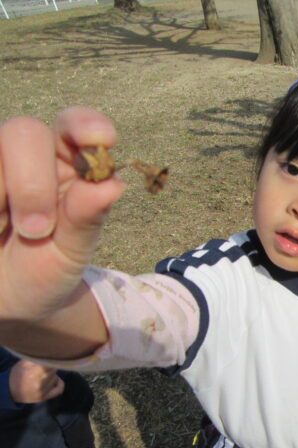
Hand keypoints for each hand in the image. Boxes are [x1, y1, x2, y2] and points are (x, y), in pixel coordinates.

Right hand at [0, 107, 122, 326]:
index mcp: (69, 165)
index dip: (86, 124)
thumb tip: (111, 185)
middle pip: (25, 132)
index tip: (100, 141)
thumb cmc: (43, 271)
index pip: (78, 126)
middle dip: (32, 182)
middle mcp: (28, 155)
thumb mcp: (70, 254)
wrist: (3, 298)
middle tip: (36, 230)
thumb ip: (86, 220)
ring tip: (2, 233)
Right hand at [9, 359, 64, 402]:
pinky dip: (58, 383)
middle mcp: (39, 383)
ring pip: (56, 377)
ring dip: (52, 374)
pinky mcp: (44, 398)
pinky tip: (53, 380)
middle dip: (50, 365)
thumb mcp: (24, 363)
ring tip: (43, 374)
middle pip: (54, 369)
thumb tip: (50, 352)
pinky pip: (59, 389)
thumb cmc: (18, 374)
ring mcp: (42, 391)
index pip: (50, 364)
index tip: (52, 356)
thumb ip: (37, 358)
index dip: (52, 359)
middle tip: (44, 365)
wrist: (10, 391)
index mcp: (33, 372)